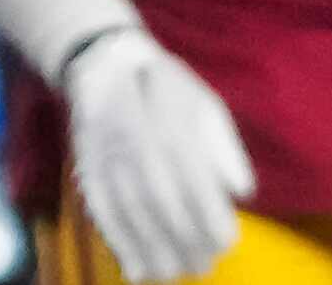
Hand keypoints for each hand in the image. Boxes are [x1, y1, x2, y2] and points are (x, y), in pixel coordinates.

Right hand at [61, 27, 253, 281]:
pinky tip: (136, 269)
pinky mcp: (86, 174)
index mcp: (170, 124)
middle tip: (205, 267)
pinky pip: (101, 215)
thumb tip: (244, 193)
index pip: (193, 178)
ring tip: (174, 274)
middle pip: (161, 201)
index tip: (229, 243)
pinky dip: (118, 245)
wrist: (106, 68)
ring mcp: (106, 160)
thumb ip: (225, 149)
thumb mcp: (206, 105)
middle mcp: (135, 143)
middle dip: (184, 239)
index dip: (209, 215)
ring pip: (130, 213)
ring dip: (152, 250)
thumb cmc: (169, 90)